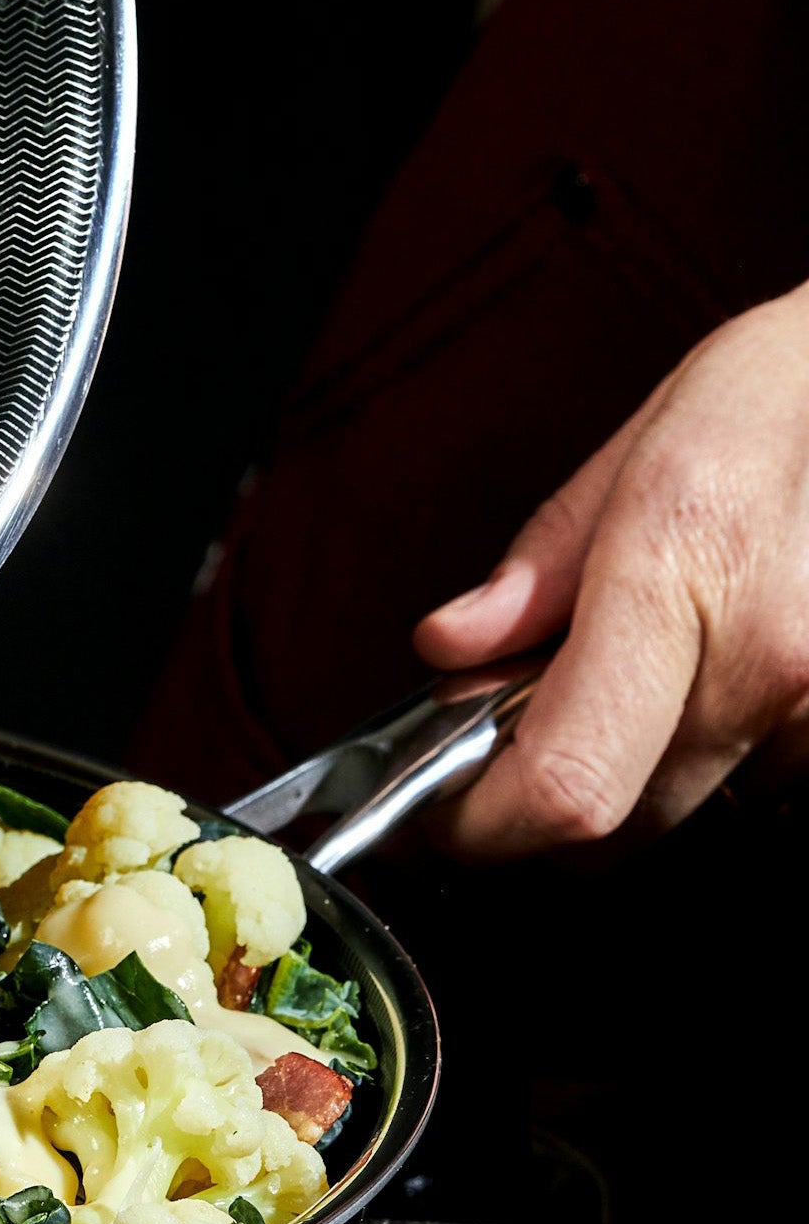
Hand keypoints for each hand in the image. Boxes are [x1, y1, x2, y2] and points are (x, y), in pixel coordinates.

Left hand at [413, 283, 808, 856]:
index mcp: (677, 570)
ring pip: (695, 805)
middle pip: (625, 819)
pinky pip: (766, 780)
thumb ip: (536, 569)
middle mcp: (769, 656)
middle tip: (507, 746)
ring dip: (638, 773)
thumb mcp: (632, 451)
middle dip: (546, 806)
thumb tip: (449, 648)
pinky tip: (710, 673)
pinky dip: (715, 751)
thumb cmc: (775, 399)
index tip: (449, 816)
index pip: (571, 775)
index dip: (491, 824)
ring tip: (633, 673)